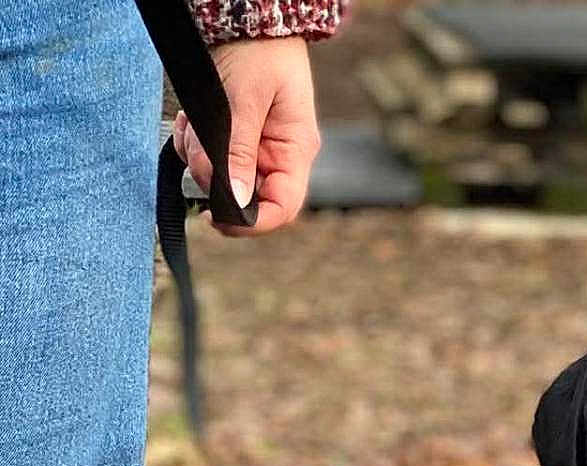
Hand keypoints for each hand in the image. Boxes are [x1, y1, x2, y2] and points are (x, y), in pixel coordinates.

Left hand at [172, 36, 320, 236]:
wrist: (250, 15)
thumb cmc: (259, 50)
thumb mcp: (246, 99)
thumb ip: (238, 150)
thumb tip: (234, 200)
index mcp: (294, 151)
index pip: (282, 208)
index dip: (252, 222)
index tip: (218, 217)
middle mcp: (278, 156)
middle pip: (246, 195)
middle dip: (214, 179)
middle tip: (195, 148)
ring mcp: (256, 149)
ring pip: (223, 179)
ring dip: (198, 158)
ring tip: (190, 126)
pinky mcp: (234, 139)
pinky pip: (211, 158)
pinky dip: (193, 145)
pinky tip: (189, 121)